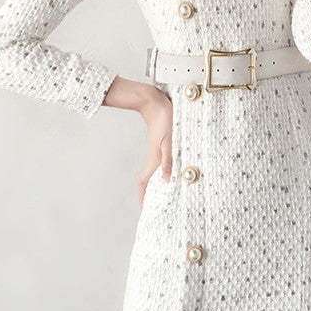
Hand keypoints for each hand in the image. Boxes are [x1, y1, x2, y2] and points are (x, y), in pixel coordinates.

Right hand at [136, 89, 172, 207]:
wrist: (155, 102)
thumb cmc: (163, 120)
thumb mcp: (168, 142)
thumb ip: (167, 161)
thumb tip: (166, 181)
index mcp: (155, 159)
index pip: (144, 182)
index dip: (143, 196)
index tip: (144, 208)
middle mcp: (155, 157)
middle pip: (148, 180)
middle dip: (149, 194)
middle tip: (153, 206)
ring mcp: (158, 151)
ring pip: (154, 172)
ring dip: (155, 184)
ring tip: (160, 194)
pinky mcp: (161, 145)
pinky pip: (161, 163)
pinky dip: (162, 171)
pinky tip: (168, 172)